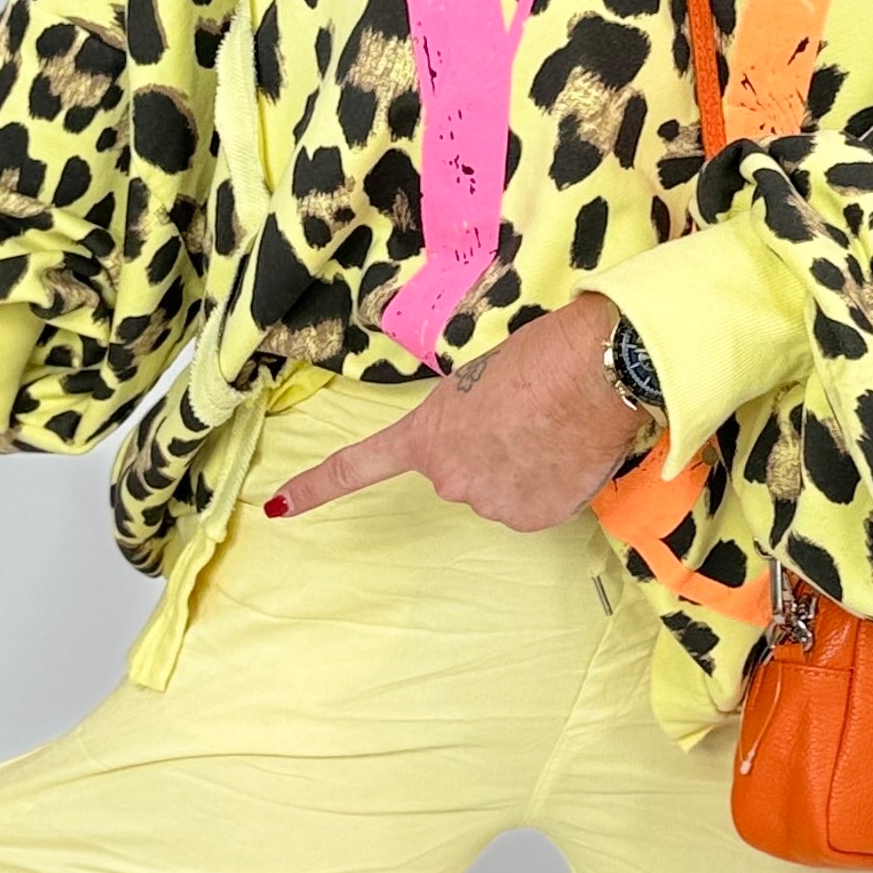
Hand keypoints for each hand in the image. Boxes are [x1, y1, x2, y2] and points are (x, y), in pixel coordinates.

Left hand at [264, 295, 647, 534]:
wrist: (593, 371)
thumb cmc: (539, 354)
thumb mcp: (479, 376)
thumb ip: (466, 418)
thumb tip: (497, 439)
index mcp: (425, 435)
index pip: (357, 465)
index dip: (316, 487)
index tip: (279, 507)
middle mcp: (448, 479)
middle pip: (463, 473)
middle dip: (490, 452)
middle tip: (526, 415)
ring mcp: (490, 503)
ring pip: (503, 489)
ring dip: (525, 467)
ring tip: (554, 427)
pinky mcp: (533, 518)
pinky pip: (537, 504)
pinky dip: (552, 485)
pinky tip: (568, 452)